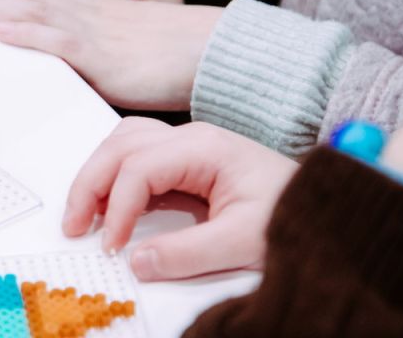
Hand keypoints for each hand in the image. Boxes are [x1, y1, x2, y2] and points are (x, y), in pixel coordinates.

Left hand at [0, 0, 221, 109]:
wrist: (209, 49)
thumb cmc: (168, 55)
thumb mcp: (117, 50)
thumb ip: (86, 56)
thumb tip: (64, 71)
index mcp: (84, 9)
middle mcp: (82, 12)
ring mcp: (90, 31)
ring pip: (31, 10)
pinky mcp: (103, 55)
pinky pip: (62, 42)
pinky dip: (31, 35)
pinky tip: (3, 31)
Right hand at [62, 117, 298, 280]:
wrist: (330, 208)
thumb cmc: (297, 214)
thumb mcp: (245, 242)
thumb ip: (188, 253)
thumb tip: (138, 262)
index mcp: (205, 148)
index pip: (140, 167)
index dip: (116, 207)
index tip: (110, 245)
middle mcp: (191, 139)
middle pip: (120, 146)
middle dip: (89, 184)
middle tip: (72, 225)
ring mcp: (187, 148)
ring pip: (122, 145)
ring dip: (96, 175)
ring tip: (82, 214)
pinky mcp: (186, 165)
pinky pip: (135, 160)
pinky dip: (113, 179)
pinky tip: (107, 207)